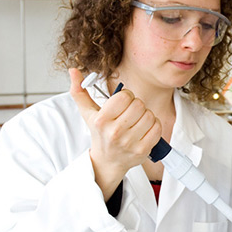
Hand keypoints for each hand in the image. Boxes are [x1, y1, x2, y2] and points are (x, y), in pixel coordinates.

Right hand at [69, 68, 161, 199]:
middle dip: (137, 105)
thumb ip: (79, 91)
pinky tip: (145, 129)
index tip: (123, 103)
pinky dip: (154, 125)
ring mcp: (129, 143)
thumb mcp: (88, 113)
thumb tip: (73, 70)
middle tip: (131, 113)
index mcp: (101, 121)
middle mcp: (115, 133)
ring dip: (146, 115)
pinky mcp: (143, 150)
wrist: (108, 161)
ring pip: (149, 115)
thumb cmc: (100, 133)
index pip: (125, 96)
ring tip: (137, 121)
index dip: (127, 96)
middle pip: (139, 104)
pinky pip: (157, 128)